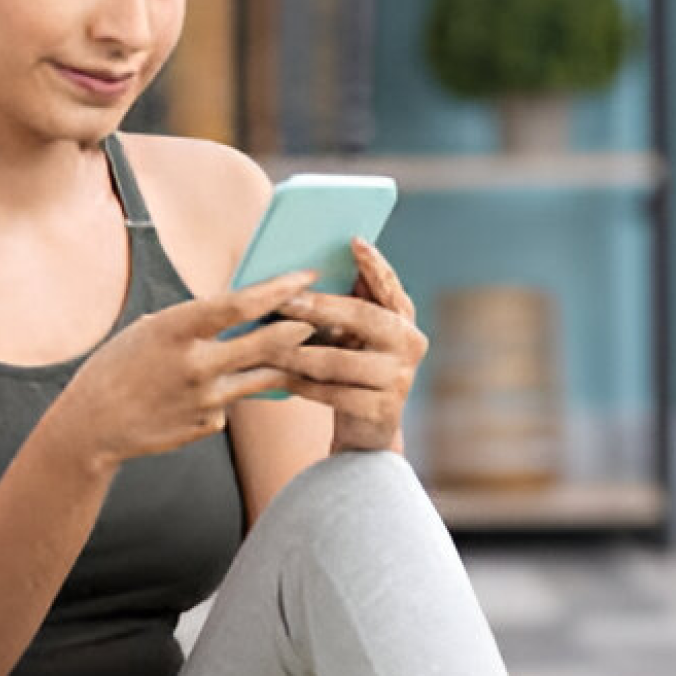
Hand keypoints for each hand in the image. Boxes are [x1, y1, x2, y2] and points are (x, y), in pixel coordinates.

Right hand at [50, 268, 320, 470]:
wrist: (92, 425)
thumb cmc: (118, 367)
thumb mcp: (150, 330)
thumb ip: (195, 321)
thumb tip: (240, 308)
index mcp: (175, 330)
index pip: (240, 304)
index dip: (279, 288)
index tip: (305, 275)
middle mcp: (194, 365)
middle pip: (266, 343)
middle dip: (301, 327)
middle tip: (324, 314)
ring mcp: (204, 400)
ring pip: (263, 377)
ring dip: (287, 362)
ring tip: (305, 347)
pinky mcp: (208, 425)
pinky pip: (234, 403)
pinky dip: (234, 393)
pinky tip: (217, 391)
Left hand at [270, 237, 427, 454]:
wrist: (365, 434)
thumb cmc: (350, 373)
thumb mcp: (353, 337)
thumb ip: (345, 307)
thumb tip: (306, 272)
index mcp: (403, 319)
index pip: (389, 285)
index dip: (374, 265)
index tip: (354, 241)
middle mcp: (410, 344)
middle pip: (362, 317)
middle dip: (319, 307)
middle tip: (283, 299)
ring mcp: (399, 378)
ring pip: (338, 361)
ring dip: (296, 353)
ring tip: (265, 344)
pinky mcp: (382, 410)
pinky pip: (332, 393)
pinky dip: (301, 385)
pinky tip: (277, 378)